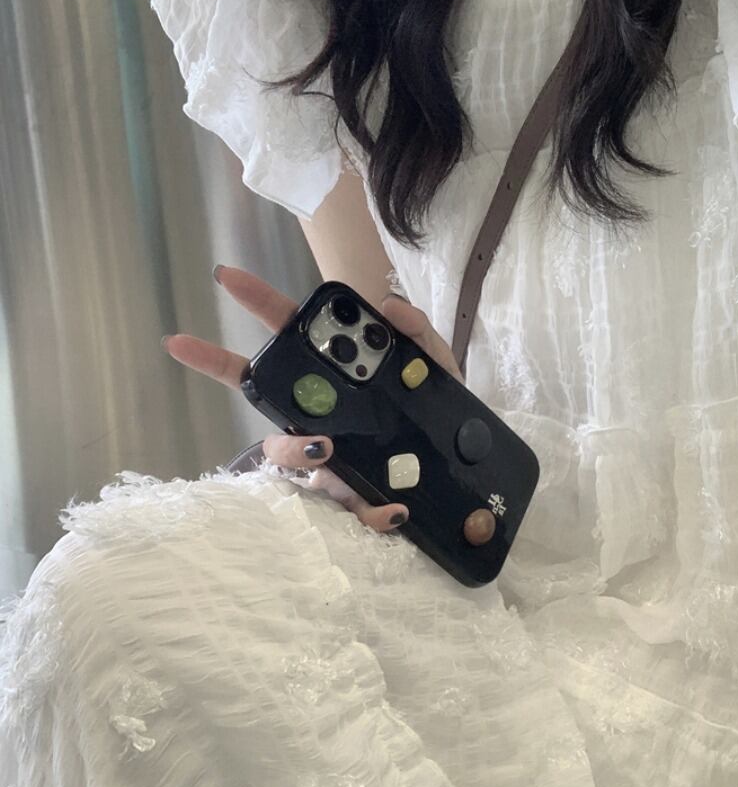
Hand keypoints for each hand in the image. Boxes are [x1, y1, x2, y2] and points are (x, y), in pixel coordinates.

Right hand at [161, 266, 464, 532]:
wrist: (465, 455)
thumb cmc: (432, 400)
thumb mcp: (433, 361)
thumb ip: (416, 331)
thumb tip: (390, 306)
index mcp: (331, 376)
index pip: (283, 338)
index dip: (252, 303)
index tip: (224, 274)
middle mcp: (320, 417)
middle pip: (273, 418)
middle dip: (276, 429)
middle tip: (313, 431)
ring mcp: (335, 460)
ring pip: (298, 463)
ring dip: (304, 456)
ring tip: (330, 451)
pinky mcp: (358, 494)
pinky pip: (354, 507)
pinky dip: (373, 511)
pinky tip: (396, 509)